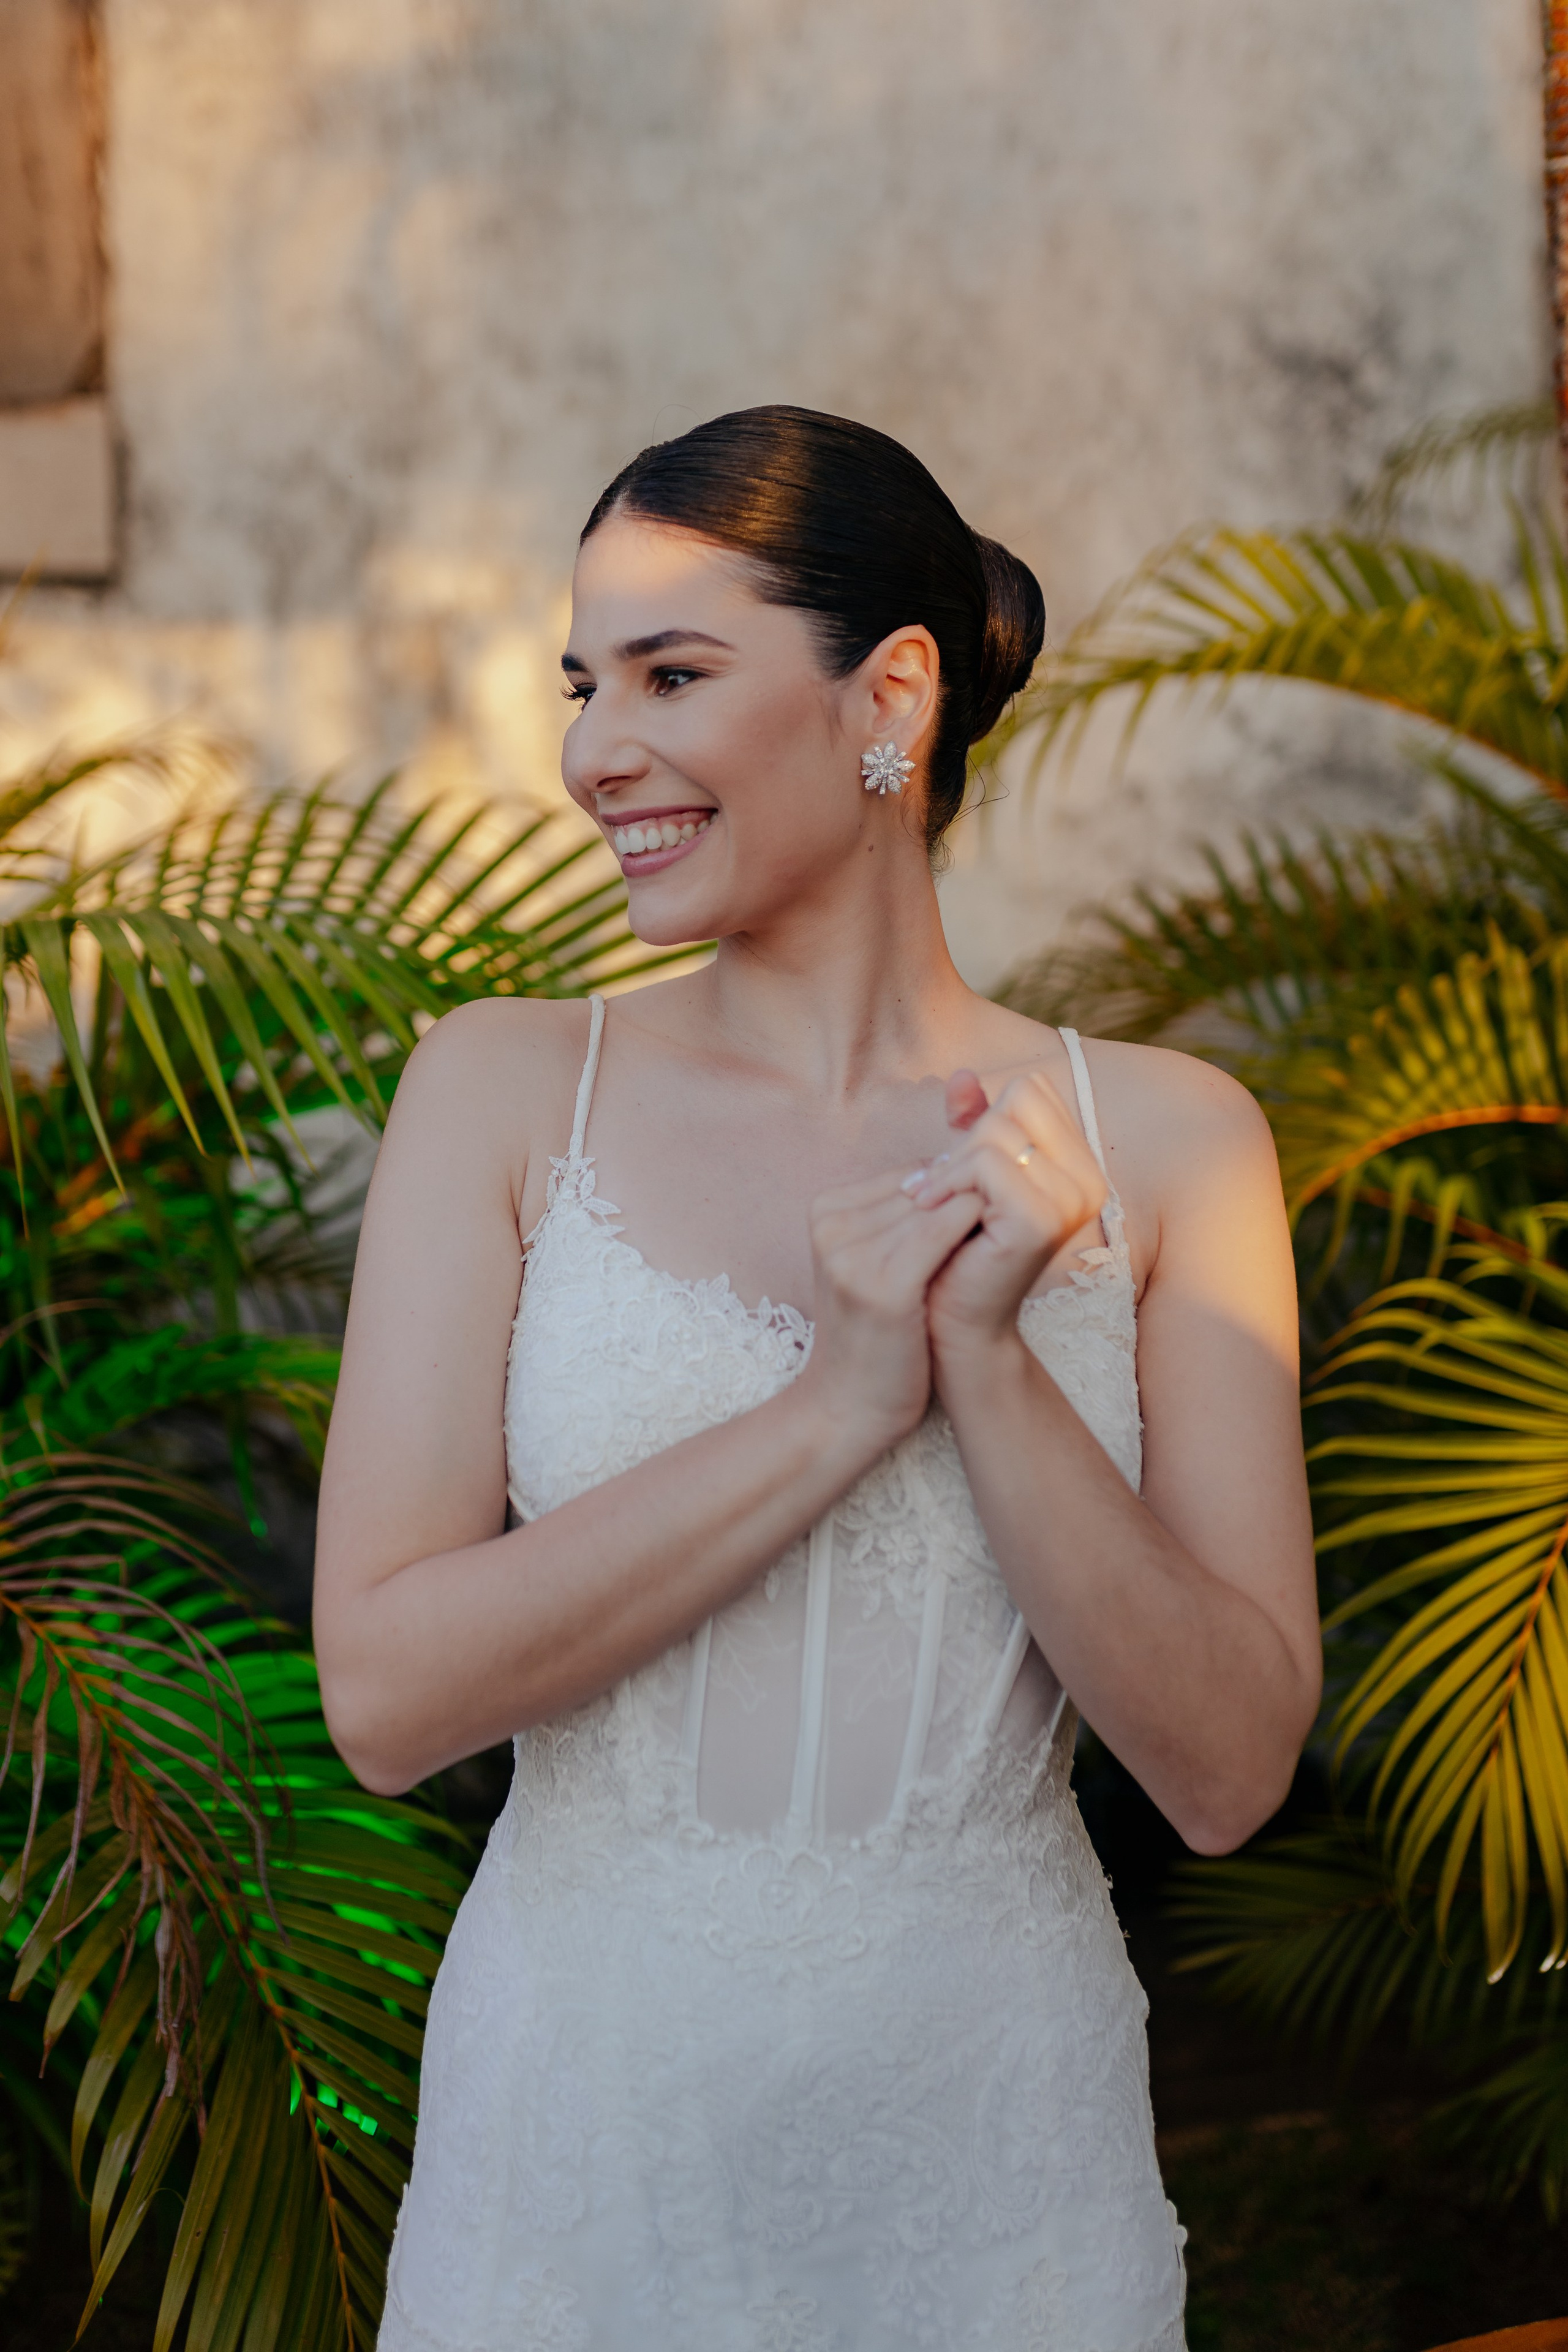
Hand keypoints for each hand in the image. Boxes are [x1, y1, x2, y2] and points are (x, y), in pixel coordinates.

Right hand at [797, 1168, 986, 1448]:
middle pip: (924, 1187)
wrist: (847, 1407)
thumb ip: (900, 1218)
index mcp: (825, 1212)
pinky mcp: (884, 1285)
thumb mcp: (870, 1265)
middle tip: (987, 1244)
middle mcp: (831, 1226)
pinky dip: (973, 1235)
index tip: (968, 1235)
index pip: (911, 1175)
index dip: (951, 1199)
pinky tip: (986, 1258)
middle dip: (962, 1207)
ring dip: (973, 1222)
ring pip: (939, 1204)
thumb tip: (956, 1169)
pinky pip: (944, 1230)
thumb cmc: (873, 1335)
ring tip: (986, 1256)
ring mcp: (853, 1254)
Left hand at [905, 1066, 1107, 1363]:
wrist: (957, 1324)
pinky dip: (948, 1182)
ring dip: (949, 1164)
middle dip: (967, 1139)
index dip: (985, 1117)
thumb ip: (972, 1123)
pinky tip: (930, 1212)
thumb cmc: (960, 1250)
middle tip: (940, 1187)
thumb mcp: (967, 1175)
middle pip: (1017, 1101)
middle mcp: (1090, 1180)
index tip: (957, 1165)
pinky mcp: (1042, 1220)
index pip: (1030, 1090)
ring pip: (996, 1132)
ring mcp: (1072, 1200)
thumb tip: (960, 1075)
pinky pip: (986, 1164)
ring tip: (930, 1202)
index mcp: (1080, 1165)